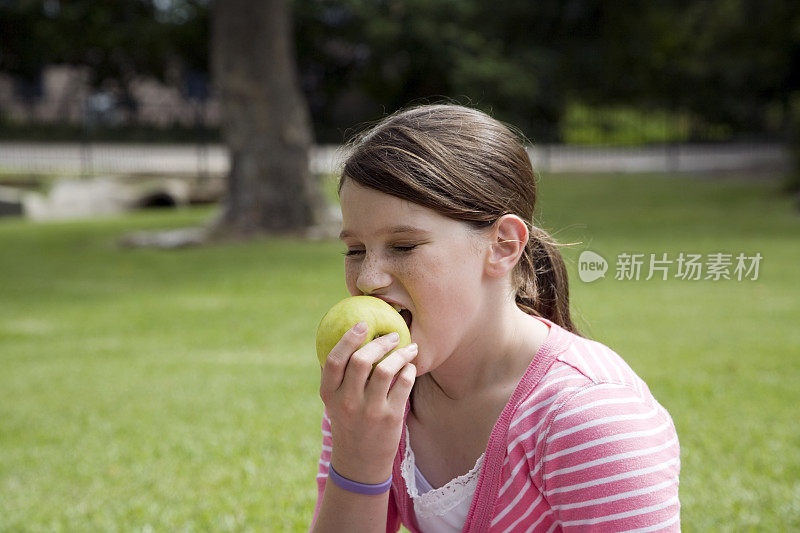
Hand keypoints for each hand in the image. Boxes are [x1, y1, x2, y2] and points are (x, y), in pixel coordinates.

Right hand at [319, 321, 416, 484]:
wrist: (360, 462)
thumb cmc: (349, 423)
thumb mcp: (335, 402)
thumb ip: (338, 376)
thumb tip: (346, 339)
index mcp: (330, 395)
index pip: (335, 360)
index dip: (348, 339)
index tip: (362, 325)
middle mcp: (347, 402)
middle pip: (361, 360)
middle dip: (380, 342)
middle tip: (392, 336)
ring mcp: (369, 411)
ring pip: (385, 370)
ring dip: (400, 353)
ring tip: (408, 348)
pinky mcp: (390, 418)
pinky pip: (403, 384)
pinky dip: (409, 370)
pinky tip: (410, 367)